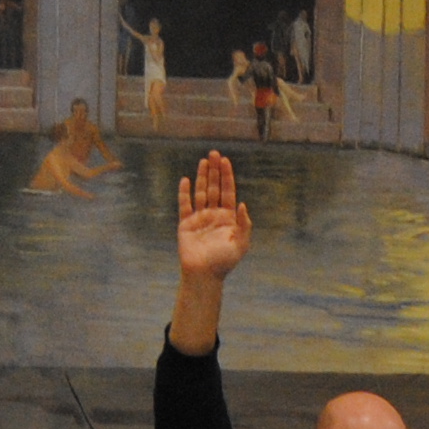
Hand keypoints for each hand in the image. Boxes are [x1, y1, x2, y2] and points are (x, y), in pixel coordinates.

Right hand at [176, 151, 250, 284]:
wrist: (204, 275)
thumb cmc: (224, 262)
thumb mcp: (241, 244)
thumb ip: (244, 224)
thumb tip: (243, 204)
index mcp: (228, 218)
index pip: (228, 192)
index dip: (227, 176)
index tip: (225, 161)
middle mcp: (214, 215)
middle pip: (214, 188)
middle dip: (215, 171)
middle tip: (214, 153)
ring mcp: (199, 218)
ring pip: (200, 192)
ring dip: (201, 176)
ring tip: (204, 161)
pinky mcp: (185, 224)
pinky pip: (184, 205)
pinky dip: (184, 192)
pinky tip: (186, 179)